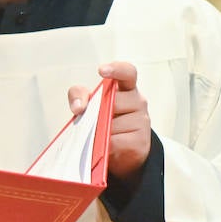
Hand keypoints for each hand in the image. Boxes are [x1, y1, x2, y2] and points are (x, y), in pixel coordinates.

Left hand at [68, 61, 150, 180]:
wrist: (120, 152)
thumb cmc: (103, 122)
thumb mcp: (90, 106)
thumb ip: (79, 96)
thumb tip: (78, 107)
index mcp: (126, 88)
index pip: (127, 73)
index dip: (116, 69)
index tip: (102, 70)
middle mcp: (138, 101)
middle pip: (112, 101)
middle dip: (99, 112)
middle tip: (95, 120)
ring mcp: (142, 121)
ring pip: (112, 124)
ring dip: (101, 131)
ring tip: (103, 135)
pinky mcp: (141, 141)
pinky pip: (115, 141)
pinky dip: (106, 145)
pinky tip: (108, 146)